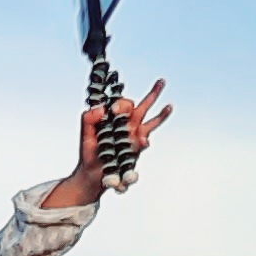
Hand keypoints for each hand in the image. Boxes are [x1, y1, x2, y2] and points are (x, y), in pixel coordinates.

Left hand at [55, 79, 172, 204]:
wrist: (92, 174)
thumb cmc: (89, 153)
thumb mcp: (85, 134)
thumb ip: (88, 119)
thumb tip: (101, 108)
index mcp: (116, 118)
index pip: (124, 103)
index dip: (121, 104)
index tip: (113, 110)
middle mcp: (128, 125)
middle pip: (143, 107)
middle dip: (153, 94)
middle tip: (161, 81)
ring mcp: (134, 137)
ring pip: (151, 123)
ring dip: (161, 115)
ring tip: (170, 105)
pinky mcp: (135, 151)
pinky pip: (143, 143)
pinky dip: (144, 141)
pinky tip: (143, 141)